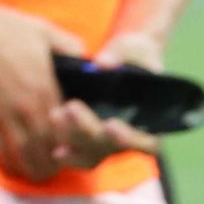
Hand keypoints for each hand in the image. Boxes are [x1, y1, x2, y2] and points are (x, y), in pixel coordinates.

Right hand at [0, 0, 85, 182]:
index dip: (73, 144)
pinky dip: (6, 161)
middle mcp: (27, 106)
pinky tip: (10, 165)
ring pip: (23, 153)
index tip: (73, 150)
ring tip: (36, 174)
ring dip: (32, 168)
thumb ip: (69, 46)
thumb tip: (88, 61)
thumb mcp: (42, 30)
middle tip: (56, 169)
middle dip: (54, 164)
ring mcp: (2, 113)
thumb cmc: (0, 25)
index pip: (67, 127)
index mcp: (46, 87)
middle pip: (47, 147)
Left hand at [44, 29, 167, 172]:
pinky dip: (65, 152)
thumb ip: (120, 56)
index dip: (131, 139)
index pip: (148, 143)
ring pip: (92, 153)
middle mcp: (130, 137)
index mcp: (151, 122)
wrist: (122, 58)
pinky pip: (78, 152)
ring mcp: (107, 140)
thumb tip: (102, 64)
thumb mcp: (132, 49)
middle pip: (111, 147)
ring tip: (54, 115)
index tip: (111, 124)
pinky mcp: (87, 136)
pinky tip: (52, 147)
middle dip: (89, 131)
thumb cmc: (134, 54)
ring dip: (72, 140)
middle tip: (70, 108)